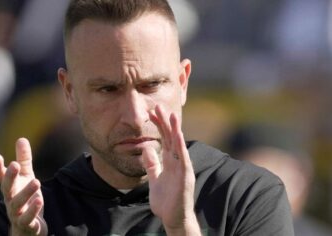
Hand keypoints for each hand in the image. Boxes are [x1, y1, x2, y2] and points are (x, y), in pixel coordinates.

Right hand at [0, 138, 47, 235]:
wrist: (28, 229)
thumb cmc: (25, 200)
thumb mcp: (26, 178)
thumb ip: (24, 160)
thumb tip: (21, 138)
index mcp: (10, 188)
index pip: (1, 177)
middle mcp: (10, 200)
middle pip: (7, 189)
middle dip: (9, 177)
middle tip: (14, 165)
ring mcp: (17, 213)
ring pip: (17, 204)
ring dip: (26, 193)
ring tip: (37, 181)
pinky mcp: (27, 225)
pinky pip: (28, 219)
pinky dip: (32, 211)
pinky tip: (38, 201)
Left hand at [143, 105, 200, 234]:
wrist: (173, 219)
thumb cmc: (166, 200)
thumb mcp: (154, 178)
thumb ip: (152, 164)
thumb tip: (146, 149)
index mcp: (170, 161)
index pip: (165, 138)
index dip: (159, 125)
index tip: (152, 111)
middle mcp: (177, 162)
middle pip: (171, 138)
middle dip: (165, 122)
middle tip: (158, 106)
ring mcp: (182, 168)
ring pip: (179, 146)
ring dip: (176, 130)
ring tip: (173, 115)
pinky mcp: (185, 177)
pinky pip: (183, 160)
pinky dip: (181, 147)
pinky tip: (179, 136)